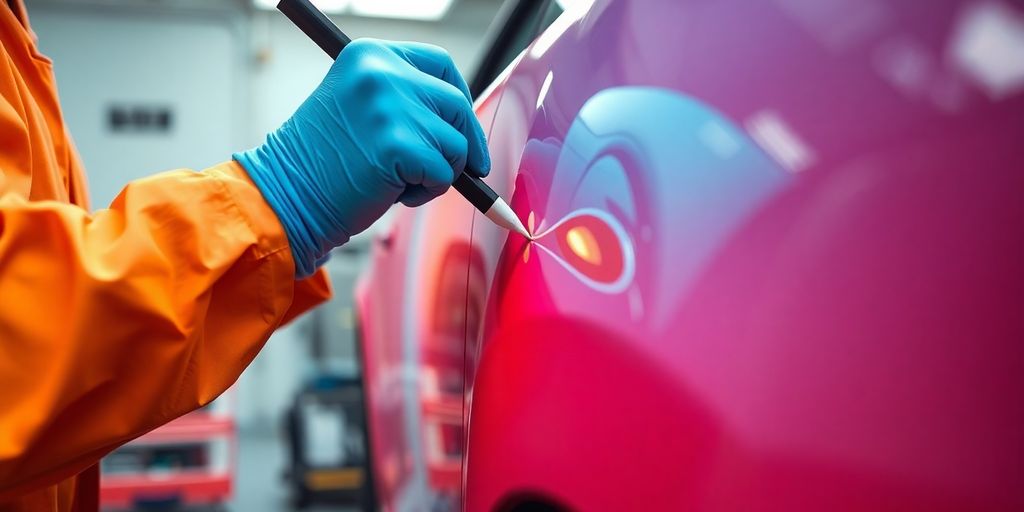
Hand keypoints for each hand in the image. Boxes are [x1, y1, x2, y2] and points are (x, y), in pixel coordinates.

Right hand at [234, 39, 489, 276]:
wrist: (286, 195)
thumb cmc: (321, 162)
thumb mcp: (359, 108)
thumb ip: (402, 99)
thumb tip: (460, 120)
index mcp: (370, 55)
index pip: (441, 64)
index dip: (460, 97)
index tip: (462, 127)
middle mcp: (382, 72)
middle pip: (456, 103)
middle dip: (464, 143)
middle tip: (460, 171)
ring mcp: (391, 107)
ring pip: (455, 144)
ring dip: (438, 171)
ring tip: (398, 181)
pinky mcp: (399, 145)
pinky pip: (444, 173)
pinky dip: (427, 192)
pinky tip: (392, 193)